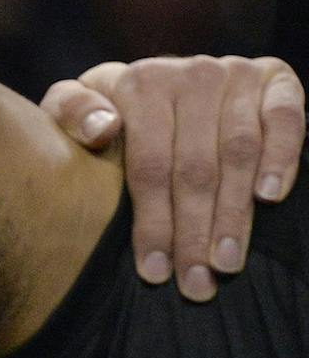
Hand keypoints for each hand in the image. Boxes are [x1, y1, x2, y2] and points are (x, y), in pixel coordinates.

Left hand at [42, 55, 304, 301]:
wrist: (158, 79)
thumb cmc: (107, 113)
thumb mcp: (71, 110)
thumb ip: (70, 113)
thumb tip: (103, 129)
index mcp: (139, 84)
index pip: (149, 166)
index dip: (152, 222)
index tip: (153, 271)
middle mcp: (192, 74)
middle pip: (194, 169)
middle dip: (194, 233)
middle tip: (195, 283)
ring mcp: (236, 74)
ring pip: (238, 153)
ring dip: (234, 213)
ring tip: (226, 263)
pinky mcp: (276, 79)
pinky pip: (287, 119)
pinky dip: (282, 158)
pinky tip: (269, 198)